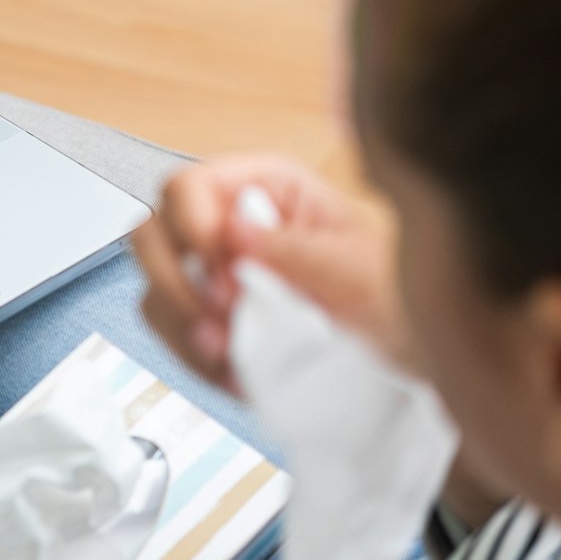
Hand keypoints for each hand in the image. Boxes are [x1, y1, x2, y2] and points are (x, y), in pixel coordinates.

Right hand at [133, 154, 404, 390]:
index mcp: (264, 188)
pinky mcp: (212, 320)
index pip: (188, 188)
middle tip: (219, 322)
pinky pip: (173, 334)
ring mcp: (215, 275)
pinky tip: (233, 372)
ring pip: (154, 289)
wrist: (406, 354)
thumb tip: (233, 232)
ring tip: (228, 355)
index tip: (226, 279)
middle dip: (176, 285)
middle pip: (153, 234)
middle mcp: (229, 224)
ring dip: (184, 328)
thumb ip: (294, 249)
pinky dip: (194, 359)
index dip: (193, 231)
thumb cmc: (392, 294)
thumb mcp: (355, 266)